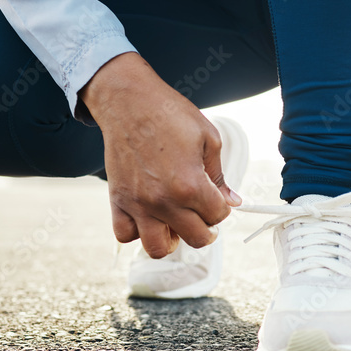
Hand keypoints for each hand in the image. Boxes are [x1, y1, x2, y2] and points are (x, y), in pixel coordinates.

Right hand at [80, 53, 240, 257]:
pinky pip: (124, 235)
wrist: (129, 101)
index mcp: (191, 184)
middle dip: (206, 229)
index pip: (217, 216)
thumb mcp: (208, 138)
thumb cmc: (170, 114)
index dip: (223, 208)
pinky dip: (137, 232)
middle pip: (195, 238)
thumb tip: (232, 200)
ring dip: (172, 240)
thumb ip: (220, 175)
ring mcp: (138, 204)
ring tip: (176, 223)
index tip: (217, 198)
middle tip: (203, 215)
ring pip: (158, 248)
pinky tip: (148, 217)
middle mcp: (164, 200)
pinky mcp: (118, 200)